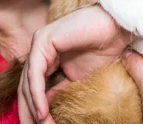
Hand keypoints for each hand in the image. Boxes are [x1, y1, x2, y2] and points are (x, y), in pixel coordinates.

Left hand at [23, 6, 132, 122]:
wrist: (117, 30)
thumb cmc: (103, 50)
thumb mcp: (77, 78)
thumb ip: (59, 89)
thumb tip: (43, 108)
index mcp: (46, 56)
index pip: (32, 87)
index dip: (34, 110)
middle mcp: (39, 49)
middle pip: (25, 86)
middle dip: (28, 112)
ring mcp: (39, 43)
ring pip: (27, 81)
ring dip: (33, 108)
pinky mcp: (42, 40)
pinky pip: (35, 73)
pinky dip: (36, 94)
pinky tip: (41, 112)